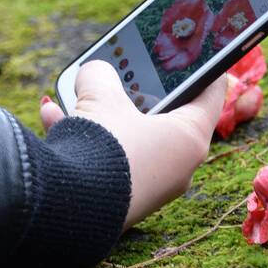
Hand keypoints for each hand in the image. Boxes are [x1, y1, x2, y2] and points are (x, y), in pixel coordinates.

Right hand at [40, 60, 226, 229]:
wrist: (68, 211)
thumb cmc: (103, 149)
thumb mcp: (101, 99)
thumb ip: (101, 75)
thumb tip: (95, 71)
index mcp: (191, 137)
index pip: (212, 93)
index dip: (206, 69)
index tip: (199, 56)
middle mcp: (180, 164)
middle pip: (170, 115)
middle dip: (144, 92)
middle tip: (133, 72)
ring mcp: (155, 185)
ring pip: (135, 137)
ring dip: (109, 114)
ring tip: (84, 92)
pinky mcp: (127, 199)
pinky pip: (114, 159)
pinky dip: (92, 139)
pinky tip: (56, 116)